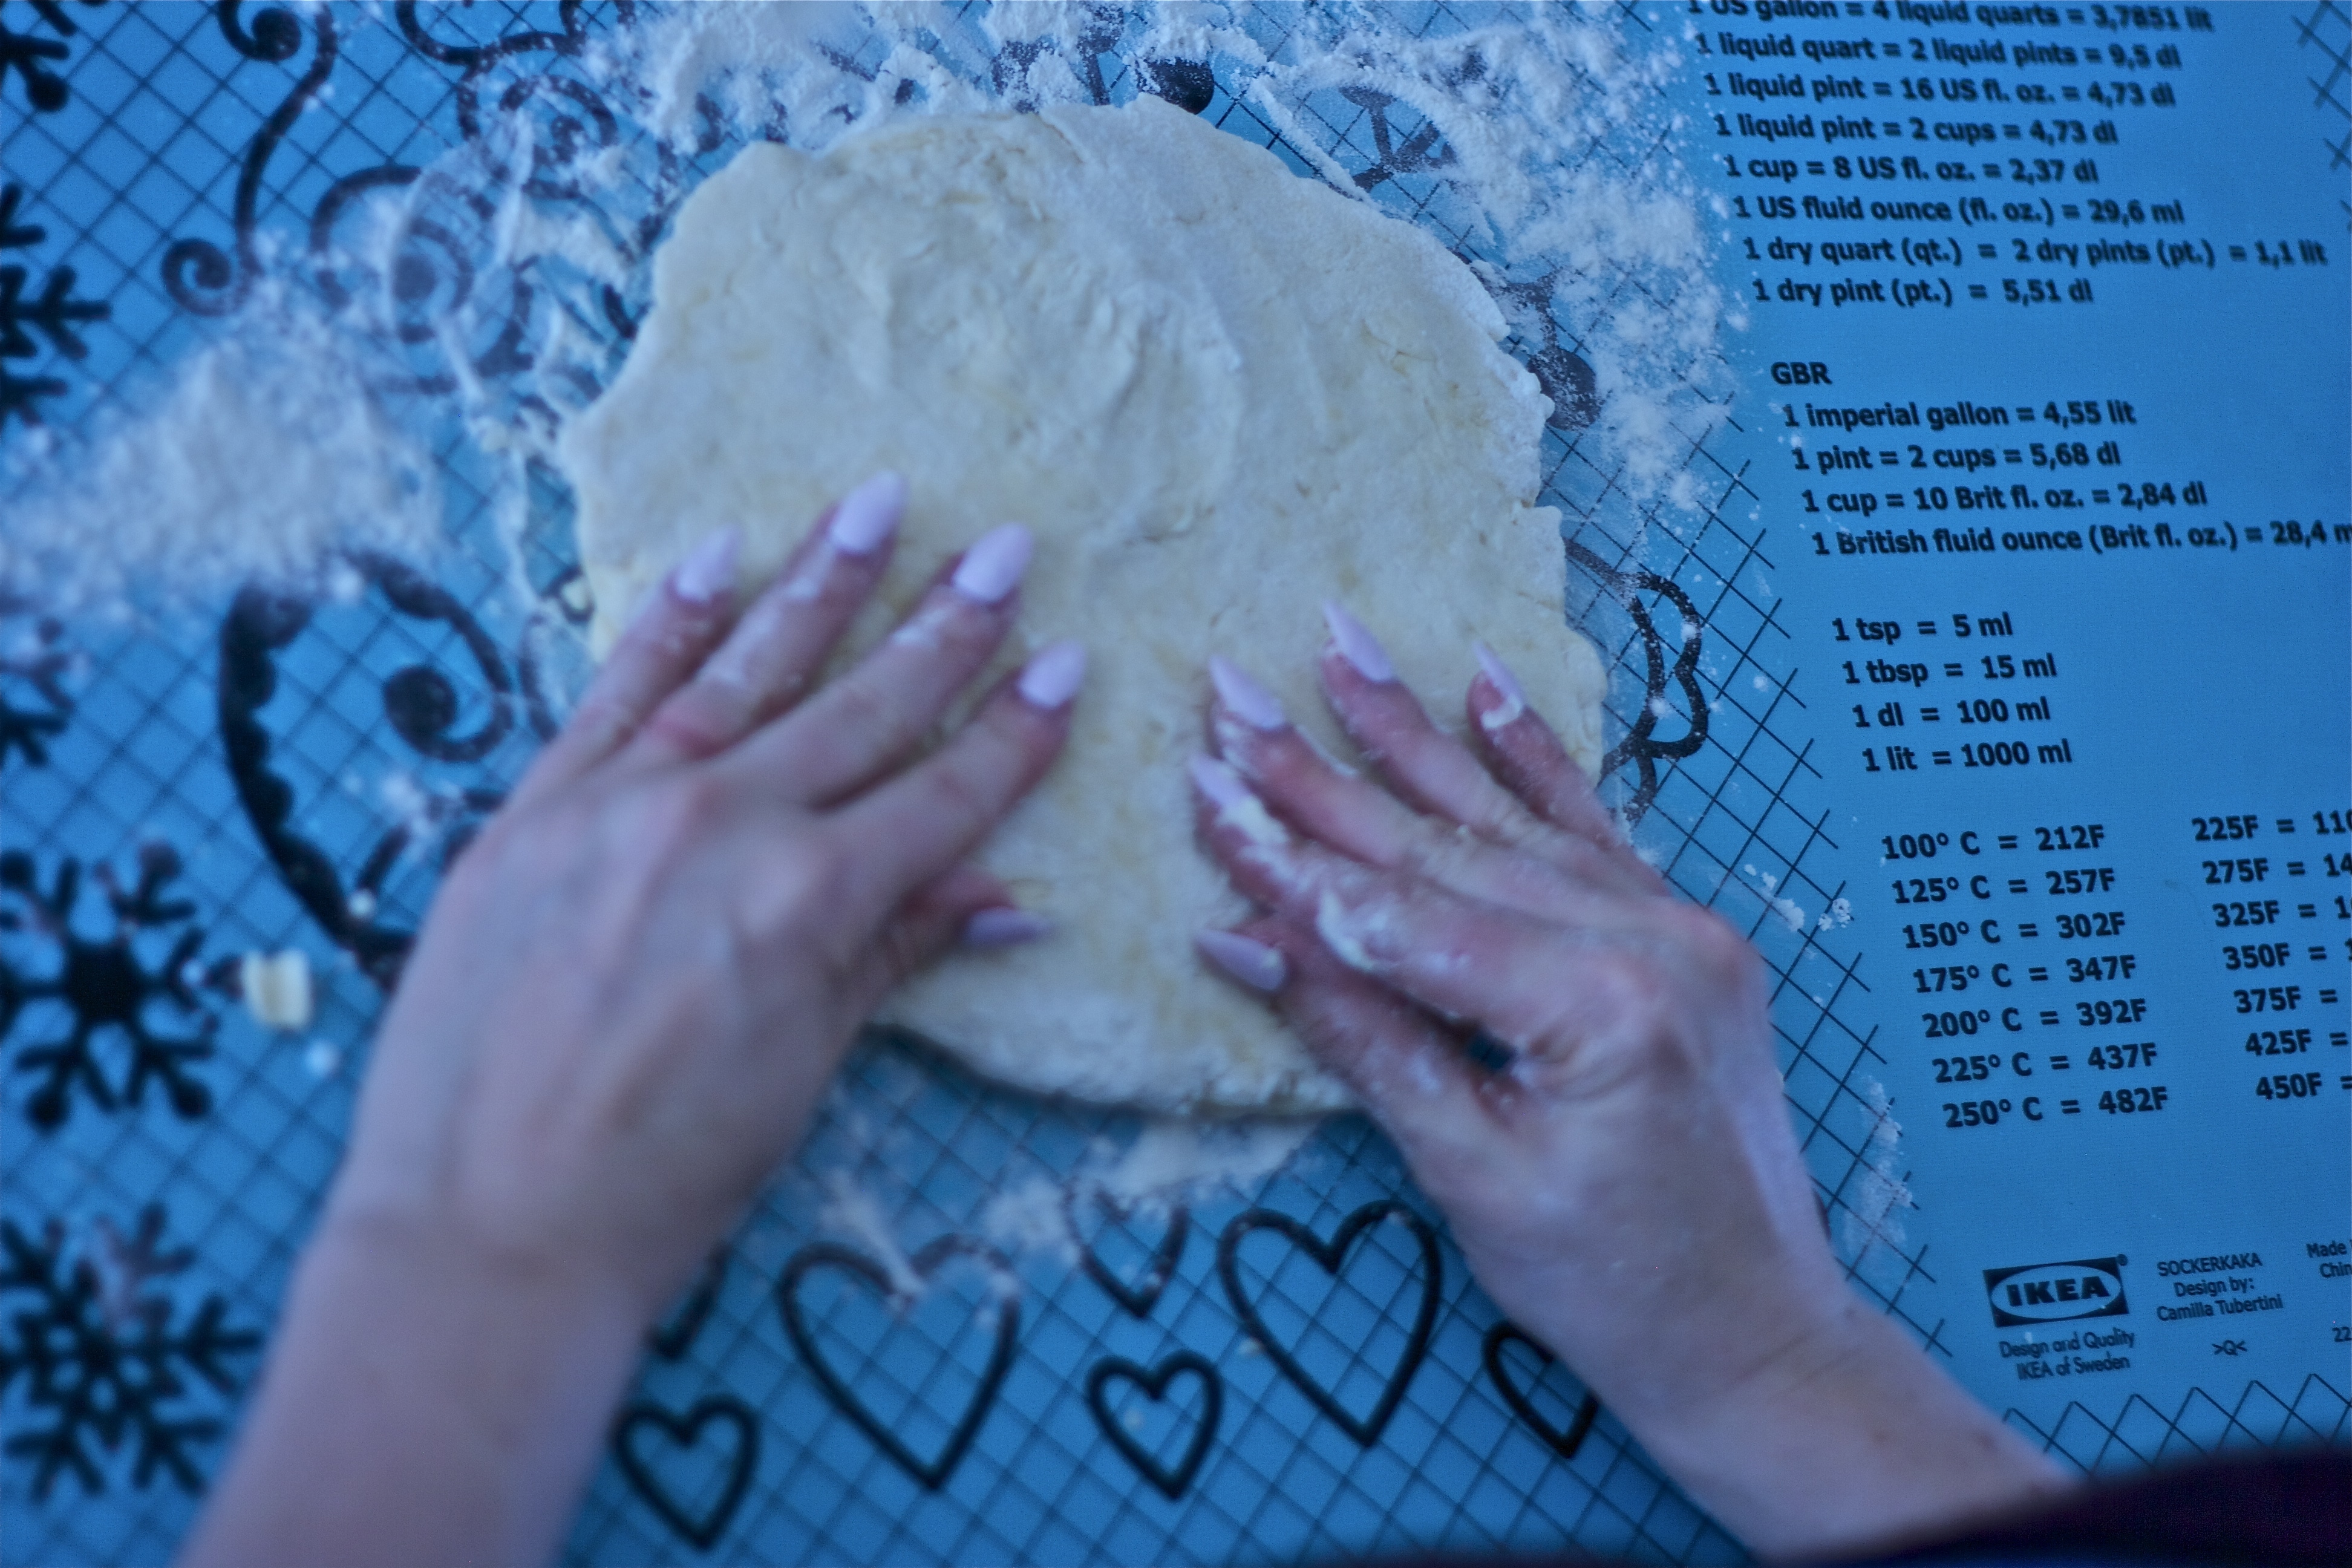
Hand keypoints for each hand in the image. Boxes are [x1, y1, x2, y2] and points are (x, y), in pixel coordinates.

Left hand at [188, 476, 1083, 1567]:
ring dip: (821, 582)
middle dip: (946, 626)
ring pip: (746, 669)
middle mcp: (725, 827)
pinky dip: (669, 622)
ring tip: (880, 501)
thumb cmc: (665, 1178)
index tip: (1065, 665)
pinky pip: (614, 692)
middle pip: (861, 708)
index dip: (1012, 733)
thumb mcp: (805, 1068)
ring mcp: (619, 807)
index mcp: (809, 902)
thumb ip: (892, 957)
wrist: (484, 1230)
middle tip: (1005, 547)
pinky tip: (718, 556)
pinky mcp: (532, 811)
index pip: (942, 796)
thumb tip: (1004, 901)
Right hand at [1188, 605, 2062, 1559]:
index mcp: (1598, 1009)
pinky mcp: (1688, 938)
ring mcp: (1680, 930)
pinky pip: (1595, 829)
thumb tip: (1245, 942)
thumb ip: (1366, 1043)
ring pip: (1513, 820)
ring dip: (1412, 732)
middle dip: (1325, 771)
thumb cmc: (1611, 1290)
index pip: (1405, 916)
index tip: (1205, 784)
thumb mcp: (1472, 1178)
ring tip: (1337, 641)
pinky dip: (1534, 758)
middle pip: (1450, 845)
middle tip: (1230, 688)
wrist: (1759, 1339)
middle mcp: (1651, 941)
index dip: (1292, 858)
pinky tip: (1482, 683)